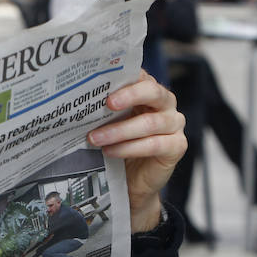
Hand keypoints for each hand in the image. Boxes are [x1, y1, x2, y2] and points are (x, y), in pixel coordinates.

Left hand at [86, 71, 185, 232]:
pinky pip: (154, 144)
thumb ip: (104, 109)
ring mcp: (174, 125)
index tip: (103, 81)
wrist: (132, 180)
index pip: (141, 76)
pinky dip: (129, 147)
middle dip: (129, 96)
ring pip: (150, 122)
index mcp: (148, 92)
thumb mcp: (109, 123)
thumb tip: (80, 99)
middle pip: (153, 92)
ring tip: (96, 138)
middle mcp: (165, 104)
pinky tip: (110, 151)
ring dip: (120, 130)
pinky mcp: (176, 147)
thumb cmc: (119, 145)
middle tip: (107, 103)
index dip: (124, 77)